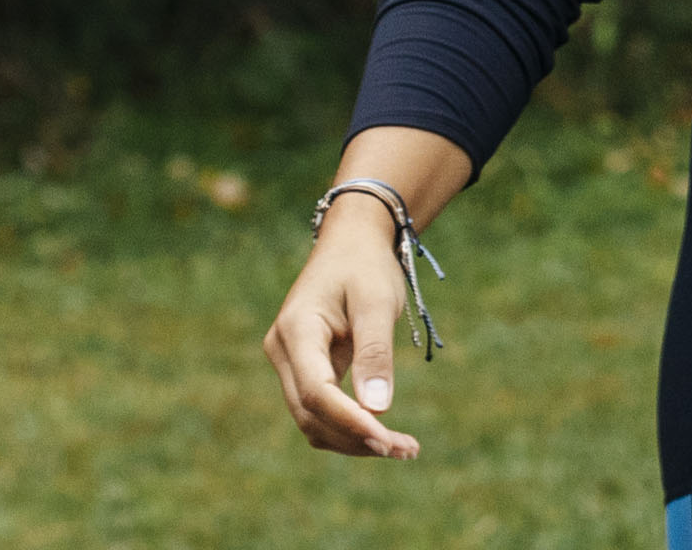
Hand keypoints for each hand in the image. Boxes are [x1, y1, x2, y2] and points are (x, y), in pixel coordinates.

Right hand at [262, 208, 427, 461]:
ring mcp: (290, 362)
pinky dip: (350, 427)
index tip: (387, 439)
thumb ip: (375, 353)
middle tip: (408, 450)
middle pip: (312, 414)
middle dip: (357, 438)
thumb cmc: (365, 266)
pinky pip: (322, 410)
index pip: (316, 391)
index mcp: (296, 330)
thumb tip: (378, 410)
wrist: (352, 242)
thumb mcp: (377, 302)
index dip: (350, 421)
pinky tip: (386, 435)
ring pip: (314, 420)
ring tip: (405, 447)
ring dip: (355, 440)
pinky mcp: (304, 371)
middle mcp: (283, 351)